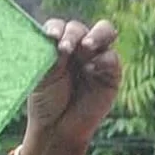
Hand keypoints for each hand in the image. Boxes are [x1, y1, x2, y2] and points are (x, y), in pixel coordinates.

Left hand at [21, 18, 121, 154]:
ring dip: (95, 36)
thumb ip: (51, 54)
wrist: (57, 128)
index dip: (56, 28)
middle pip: (81, 27)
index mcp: (58, 45)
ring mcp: (96, 59)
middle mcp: (78, 48)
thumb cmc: (46, 101)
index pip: (60, 26)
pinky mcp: (112, 74)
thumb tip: (59, 38)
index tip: (50, 37)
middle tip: (66, 48)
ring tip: (86, 47)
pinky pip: (112, 57)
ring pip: (104, 32)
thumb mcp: (42, 75)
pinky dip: (103, 59)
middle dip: (74, 34)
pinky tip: (91, 70)